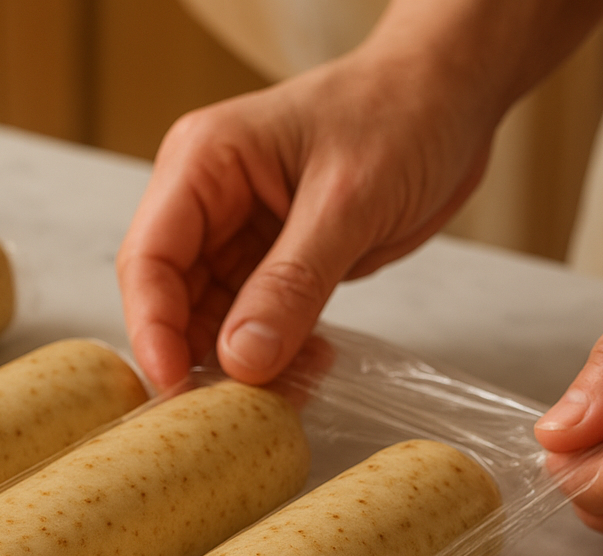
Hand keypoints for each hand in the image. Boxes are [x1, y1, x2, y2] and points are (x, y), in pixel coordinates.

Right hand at [116, 44, 490, 388]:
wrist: (452, 96)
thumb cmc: (402, 114)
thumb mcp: (349, 202)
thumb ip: (292, 283)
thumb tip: (240, 360)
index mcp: (203, 164)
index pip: (149, 258)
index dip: (153, 328)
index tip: (174, 386)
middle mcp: (209, 200)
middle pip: (171, 297)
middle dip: (195, 354)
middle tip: (227, 412)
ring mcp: (241, 233)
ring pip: (214, 318)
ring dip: (241, 362)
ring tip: (284, 394)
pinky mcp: (275, 260)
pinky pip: (258, 321)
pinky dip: (278, 352)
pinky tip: (311, 368)